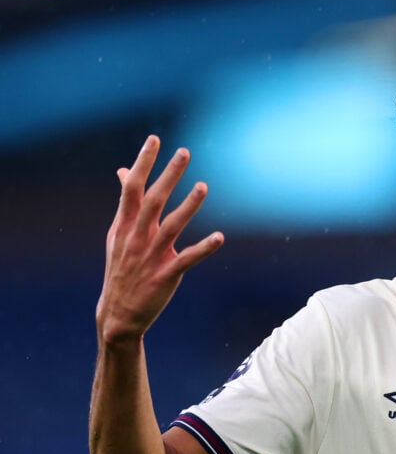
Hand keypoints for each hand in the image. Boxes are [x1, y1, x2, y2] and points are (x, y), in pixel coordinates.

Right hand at [96, 135, 222, 344]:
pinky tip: (220, 237)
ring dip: (189, 206)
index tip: (154, 140)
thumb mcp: (118, 233)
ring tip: (204, 186)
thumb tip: (125, 171)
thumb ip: (127, 202)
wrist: (117, 313)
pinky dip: (203, 248)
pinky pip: (187, 259)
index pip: (132, 188)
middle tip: (184, 152)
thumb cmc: (122, 267)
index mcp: (124, 225)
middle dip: (168, 175)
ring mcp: (151, 256)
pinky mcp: (166, 275)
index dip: (143, 163)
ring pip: (171, 226)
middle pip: (153, 200)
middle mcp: (136, 237)